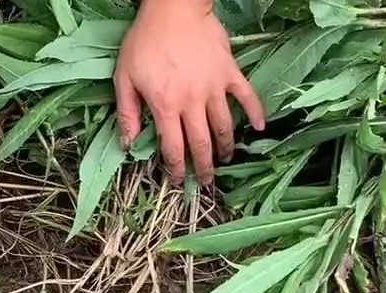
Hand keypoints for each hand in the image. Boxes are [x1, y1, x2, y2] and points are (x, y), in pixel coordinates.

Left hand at [113, 0, 264, 184]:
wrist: (173, 9)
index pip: (173, 147)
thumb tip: (128, 144)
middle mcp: (192, 102)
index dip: (176, 167)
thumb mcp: (124, 79)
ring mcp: (214, 87)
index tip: (179, 180)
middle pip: (200, 142)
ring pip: (224, 125)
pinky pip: (247, 95)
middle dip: (203, 166)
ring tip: (226, 159)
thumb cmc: (144, 42)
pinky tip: (260, 127)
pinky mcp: (230, 72)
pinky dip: (255, 112)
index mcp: (165, 106)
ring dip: (225, 146)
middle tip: (207, 182)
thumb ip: (128, 113)